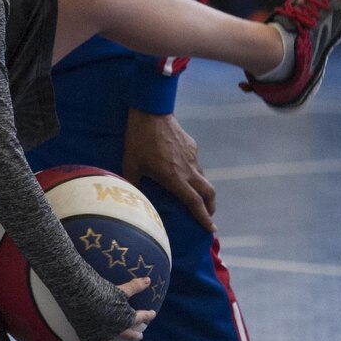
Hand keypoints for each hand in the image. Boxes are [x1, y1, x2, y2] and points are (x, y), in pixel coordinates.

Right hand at [80, 276, 156, 340]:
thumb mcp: (121, 289)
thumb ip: (135, 286)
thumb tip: (149, 280)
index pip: (141, 317)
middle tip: (139, 336)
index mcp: (126, 319)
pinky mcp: (87, 335)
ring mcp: (101, 335)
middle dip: (134, 335)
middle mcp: (115, 330)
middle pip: (128, 334)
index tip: (152, 314)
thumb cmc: (103, 293)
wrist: (81, 298)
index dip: (148, 315)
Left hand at [121, 108, 216, 231]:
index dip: (203, 217)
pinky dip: (195, 175)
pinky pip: (196, 165)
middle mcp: (187, 169)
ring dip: (203, 191)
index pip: (194, 202)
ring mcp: (192, 157)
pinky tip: (185, 173)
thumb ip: (131, 183)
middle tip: (208, 216)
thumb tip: (128, 198)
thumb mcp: (131, 164)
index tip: (211, 228)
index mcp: (174, 177)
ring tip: (197, 198)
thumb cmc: (139, 139)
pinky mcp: (192, 146)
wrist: (151, 112)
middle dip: (210, 207)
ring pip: (204, 179)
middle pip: (208, 193)